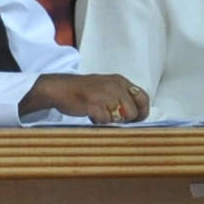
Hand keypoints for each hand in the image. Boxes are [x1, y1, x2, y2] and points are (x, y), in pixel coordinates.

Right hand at [23, 72, 151, 122]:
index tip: (133, 120)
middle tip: (110, 118)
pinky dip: (98, 122)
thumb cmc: (83, 91)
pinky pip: (105, 120)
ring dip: (111, 120)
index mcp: (121, 81)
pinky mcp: (94, 103)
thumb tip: (135, 114)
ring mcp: (105, 94)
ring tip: (99, 115)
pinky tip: (91, 116)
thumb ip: (121, 96)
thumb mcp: (106, 87)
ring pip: (121, 117)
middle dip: (124, 120)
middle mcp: (116, 86)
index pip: (143, 97)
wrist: (59, 89)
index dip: (141, 112)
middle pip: (133, 111)